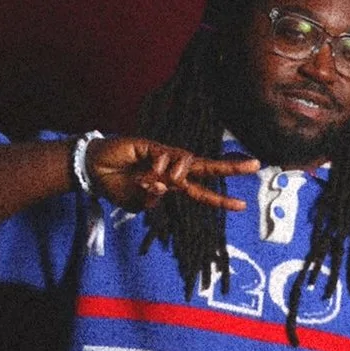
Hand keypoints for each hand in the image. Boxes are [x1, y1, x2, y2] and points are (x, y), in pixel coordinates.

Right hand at [87, 136, 257, 213]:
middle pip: (207, 167)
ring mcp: (165, 156)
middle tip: (256, 165)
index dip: (221, 200)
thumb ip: (152, 200)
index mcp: (171, 186)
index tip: (242, 205)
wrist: (93, 170)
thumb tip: (166, 185)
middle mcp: (173, 170)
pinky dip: (158, 170)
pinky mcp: (154, 145)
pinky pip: (167, 159)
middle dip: (231, 167)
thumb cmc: (115, 186)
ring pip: (188, 164)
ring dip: (174, 177)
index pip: (201, 193)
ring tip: (149, 181)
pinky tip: (143, 173)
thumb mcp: (137, 204)